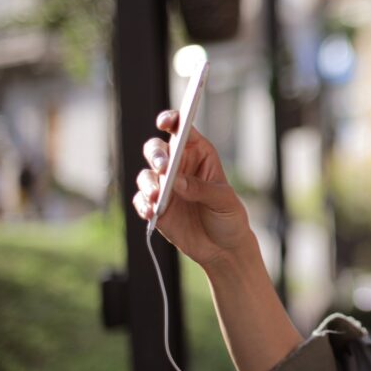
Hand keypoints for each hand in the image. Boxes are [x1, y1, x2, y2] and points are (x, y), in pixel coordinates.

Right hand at [132, 110, 251, 266]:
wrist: (223, 249)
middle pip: (157, 150)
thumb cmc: (229, 218)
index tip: (166, 122)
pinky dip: (144, 204)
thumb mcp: (224, 201)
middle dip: (157, 156)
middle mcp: (179, 167)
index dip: (172, 121)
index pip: (182, 131)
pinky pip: (141, 200)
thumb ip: (201, 189)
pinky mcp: (155, 206)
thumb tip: (176, 182)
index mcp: (200, 154)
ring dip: (149, 184)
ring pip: (146, 175)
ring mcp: (165, 186)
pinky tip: (152, 212)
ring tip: (158, 197)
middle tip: (164, 168)